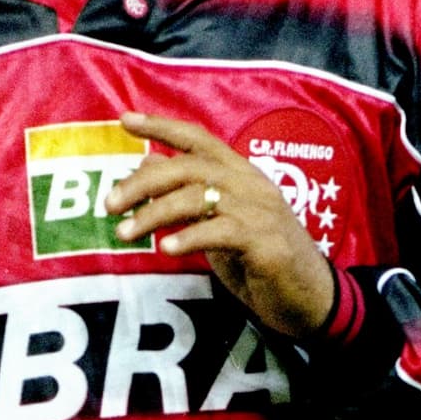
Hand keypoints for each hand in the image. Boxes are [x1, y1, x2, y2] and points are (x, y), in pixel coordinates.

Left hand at [106, 111, 336, 337]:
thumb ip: (189, 198)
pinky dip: (189, 238)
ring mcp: (261, 212)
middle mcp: (252, 184)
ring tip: (124, 234)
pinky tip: (167, 249)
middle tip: (109, 205)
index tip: (125, 120)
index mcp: (241, 174)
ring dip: (154, 213)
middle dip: (143, 183)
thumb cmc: (260, 260)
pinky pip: (220, 231)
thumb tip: (146, 169)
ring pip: (198, 197)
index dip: (162, 126)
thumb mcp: (219, 224)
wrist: (311, 299)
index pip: (198, 139)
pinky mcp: (266, 243)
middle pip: (190, 167)